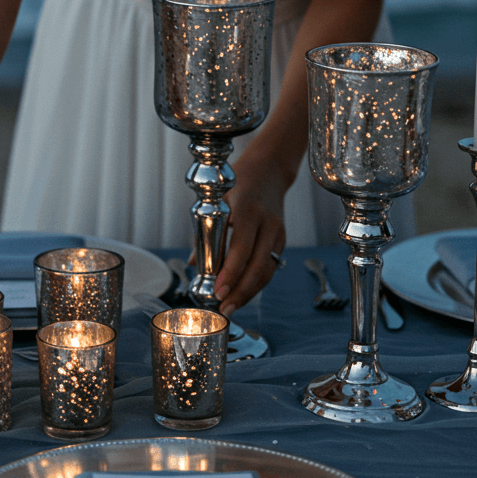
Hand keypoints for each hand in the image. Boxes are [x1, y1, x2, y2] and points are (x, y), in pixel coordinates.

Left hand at [212, 162, 286, 315]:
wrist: (270, 169)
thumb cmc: (240, 181)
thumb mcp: (218, 199)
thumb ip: (206, 230)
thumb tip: (194, 262)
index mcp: (248, 210)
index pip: (241, 248)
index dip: (230, 272)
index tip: (217, 291)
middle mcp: (267, 223)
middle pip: (257, 266)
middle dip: (240, 291)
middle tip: (223, 308)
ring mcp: (278, 232)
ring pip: (267, 270)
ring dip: (249, 292)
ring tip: (231, 307)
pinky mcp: (282, 239)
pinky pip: (271, 266)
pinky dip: (256, 283)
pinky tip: (243, 293)